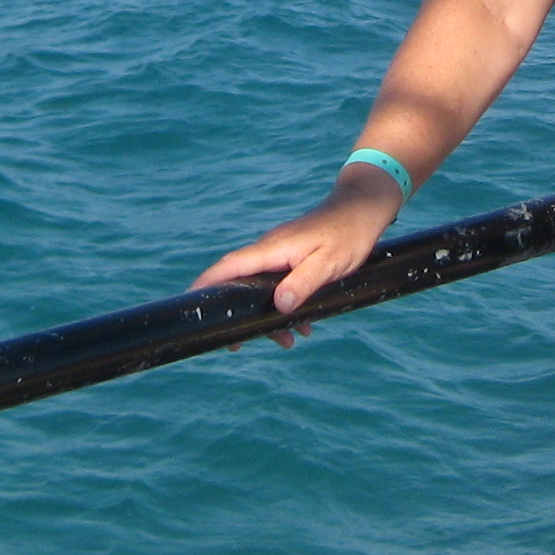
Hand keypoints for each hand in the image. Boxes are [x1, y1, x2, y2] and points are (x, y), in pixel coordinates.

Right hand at [190, 184, 398, 346]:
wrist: (363, 209)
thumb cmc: (349, 234)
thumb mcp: (329, 263)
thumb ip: (303, 284)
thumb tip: (279, 307)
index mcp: (272, 248)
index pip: (229, 267)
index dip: (206, 285)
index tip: (190, 305)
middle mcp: (270, 250)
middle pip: (239, 282)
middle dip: (237, 313)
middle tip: (236, 345)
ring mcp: (280, 253)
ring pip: (262, 288)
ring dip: (269, 316)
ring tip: (286, 342)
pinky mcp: (292, 257)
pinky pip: (279, 285)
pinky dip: (286, 306)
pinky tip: (303, 325)